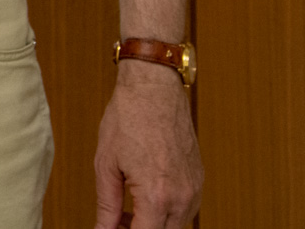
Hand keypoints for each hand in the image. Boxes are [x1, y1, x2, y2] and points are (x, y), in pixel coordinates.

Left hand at [94, 67, 201, 227]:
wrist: (154, 88)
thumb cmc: (129, 118)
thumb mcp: (106, 165)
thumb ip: (106, 206)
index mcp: (157, 196)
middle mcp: (182, 197)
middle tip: (114, 223)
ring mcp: (194, 189)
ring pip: (176, 226)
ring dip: (153, 225)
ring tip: (125, 212)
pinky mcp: (198, 180)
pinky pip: (185, 210)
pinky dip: (165, 213)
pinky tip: (144, 202)